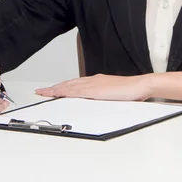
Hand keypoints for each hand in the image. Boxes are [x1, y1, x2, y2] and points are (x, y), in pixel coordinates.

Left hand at [35, 73, 152, 101]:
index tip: (51, 90)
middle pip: (69, 84)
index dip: (61, 87)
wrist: (141, 85)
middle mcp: (93, 80)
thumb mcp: (112, 94)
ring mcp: (94, 84)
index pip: (74, 84)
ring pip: (71, 86)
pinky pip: (78, 91)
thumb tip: (95, 101)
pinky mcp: (97, 90)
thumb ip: (103, 96)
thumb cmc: (130, 91)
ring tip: (45, 93)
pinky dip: (67, 92)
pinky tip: (60, 95)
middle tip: (41, 91)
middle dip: (54, 88)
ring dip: (57, 90)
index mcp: (96, 81)